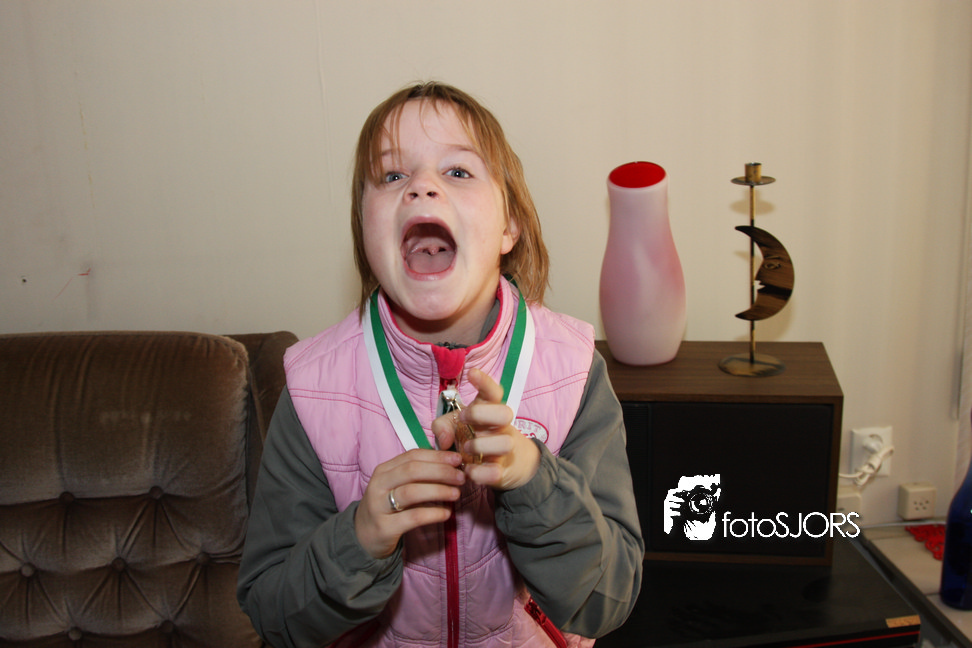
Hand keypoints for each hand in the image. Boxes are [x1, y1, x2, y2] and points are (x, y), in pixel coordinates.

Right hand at [354, 448, 464, 558]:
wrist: (364, 536)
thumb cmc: (388, 506)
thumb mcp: (397, 486)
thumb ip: (418, 474)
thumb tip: (450, 464)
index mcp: (384, 470)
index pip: (412, 456)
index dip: (437, 456)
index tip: (457, 459)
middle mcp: (379, 484)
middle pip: (412, 471)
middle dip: (440, 471)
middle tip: (461, 477)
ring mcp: (379, 506)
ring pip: (411, 492)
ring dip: (438, 490)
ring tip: (456, 494)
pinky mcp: (384, 527)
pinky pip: (412, 517)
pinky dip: (432, 514)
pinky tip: (446, 514)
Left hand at [431, 368, 539, 490]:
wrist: (501, 467)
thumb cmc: (473, 439)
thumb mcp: (454, 429)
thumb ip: (442, 427)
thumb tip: (444, 440)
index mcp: (490, 411)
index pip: (494, 392)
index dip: (485, 382)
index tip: (471, 374)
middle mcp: (501, 427)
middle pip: (505, 412)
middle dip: (481, 414)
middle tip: (464, 420)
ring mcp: (504, 449)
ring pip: (505, 442)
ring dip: (481, 445)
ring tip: (467, 448)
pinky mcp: (501, 470)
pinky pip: (495, 472)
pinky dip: (478, 472)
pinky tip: (469, 469)